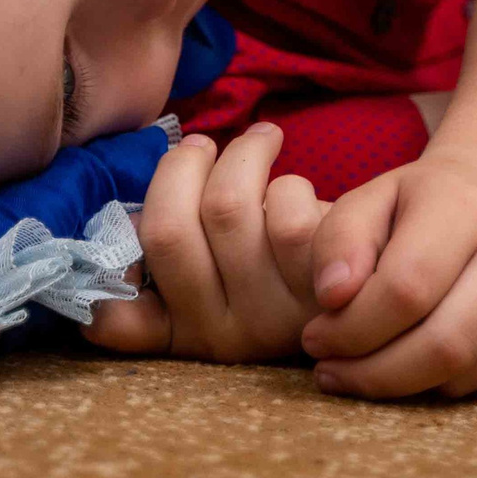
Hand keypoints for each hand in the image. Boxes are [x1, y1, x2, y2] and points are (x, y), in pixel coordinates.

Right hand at [84, 123, 325, 362]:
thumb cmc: (281, 263)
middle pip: (168, 231)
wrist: (377, 282)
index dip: (100, 271)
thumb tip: (122, 219)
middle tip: (200, 145)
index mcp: (181, 335)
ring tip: (258, 141)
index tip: (121, 222)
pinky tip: (289, 173)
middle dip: (180, 167)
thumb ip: (172, 256)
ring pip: (227, 209)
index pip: (115, 320)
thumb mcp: (221, 274)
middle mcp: (220, 336)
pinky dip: (283, 177)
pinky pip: (285, 213)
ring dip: (241, 155)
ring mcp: (273, 318)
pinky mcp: (323, 291)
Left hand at [300, 154, 476, 399]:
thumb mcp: (369, 203)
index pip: (407, 288)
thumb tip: (331, 297)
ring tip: (369, 366)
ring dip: (406, 386)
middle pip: (445, 344)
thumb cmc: (417, 211)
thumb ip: (337, 241)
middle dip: (375, 374)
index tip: (315, 338)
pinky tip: (425, 365)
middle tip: (332, 373)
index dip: (352, 328)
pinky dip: (452, 390)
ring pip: (470, 376)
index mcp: (465, 208)